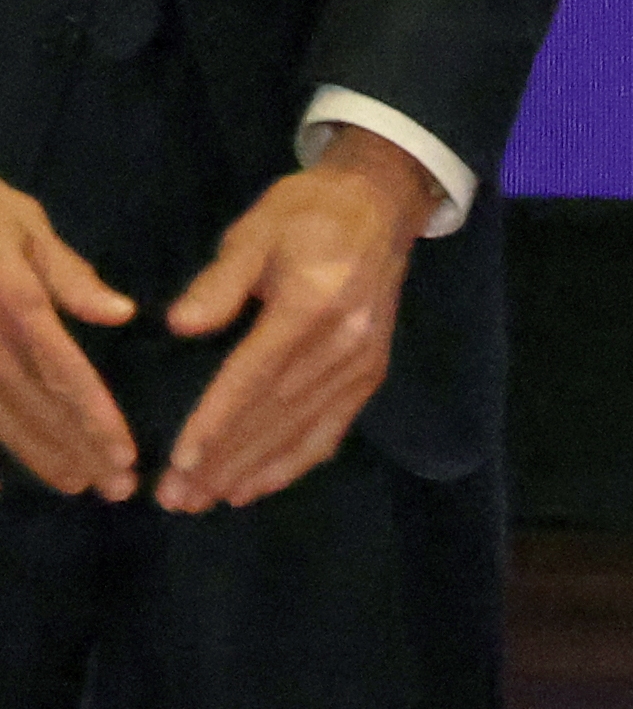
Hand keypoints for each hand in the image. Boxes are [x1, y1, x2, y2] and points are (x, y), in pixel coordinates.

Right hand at [0, 176, 142, 503]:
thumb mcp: (23, 224)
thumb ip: (68, 274)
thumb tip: (122, 315)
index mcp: (11, 298)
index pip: (59, 368)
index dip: (92, 415)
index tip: (125, 456)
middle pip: (30, 402)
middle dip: (73, 447)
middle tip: (114, 489)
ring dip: (35, 452)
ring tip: (75, 484)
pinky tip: (9, 476)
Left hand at [145, 136, 430, 510]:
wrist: (378, 208)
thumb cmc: (305, 215)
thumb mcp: (254, 231)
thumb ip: (220, 281)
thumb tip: (180, 326)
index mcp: (311, 306)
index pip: (255, 375)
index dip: (218, 421)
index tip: (181, 460)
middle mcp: (344, 345)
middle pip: (277, 415)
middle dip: (225, 461)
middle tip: (177, 499)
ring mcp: (362, 365)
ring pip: (303, 431)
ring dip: (254, 471)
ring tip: (207, 500)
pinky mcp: (369, 375)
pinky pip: (331, 430)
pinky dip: (294, 463)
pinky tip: (257, 486)